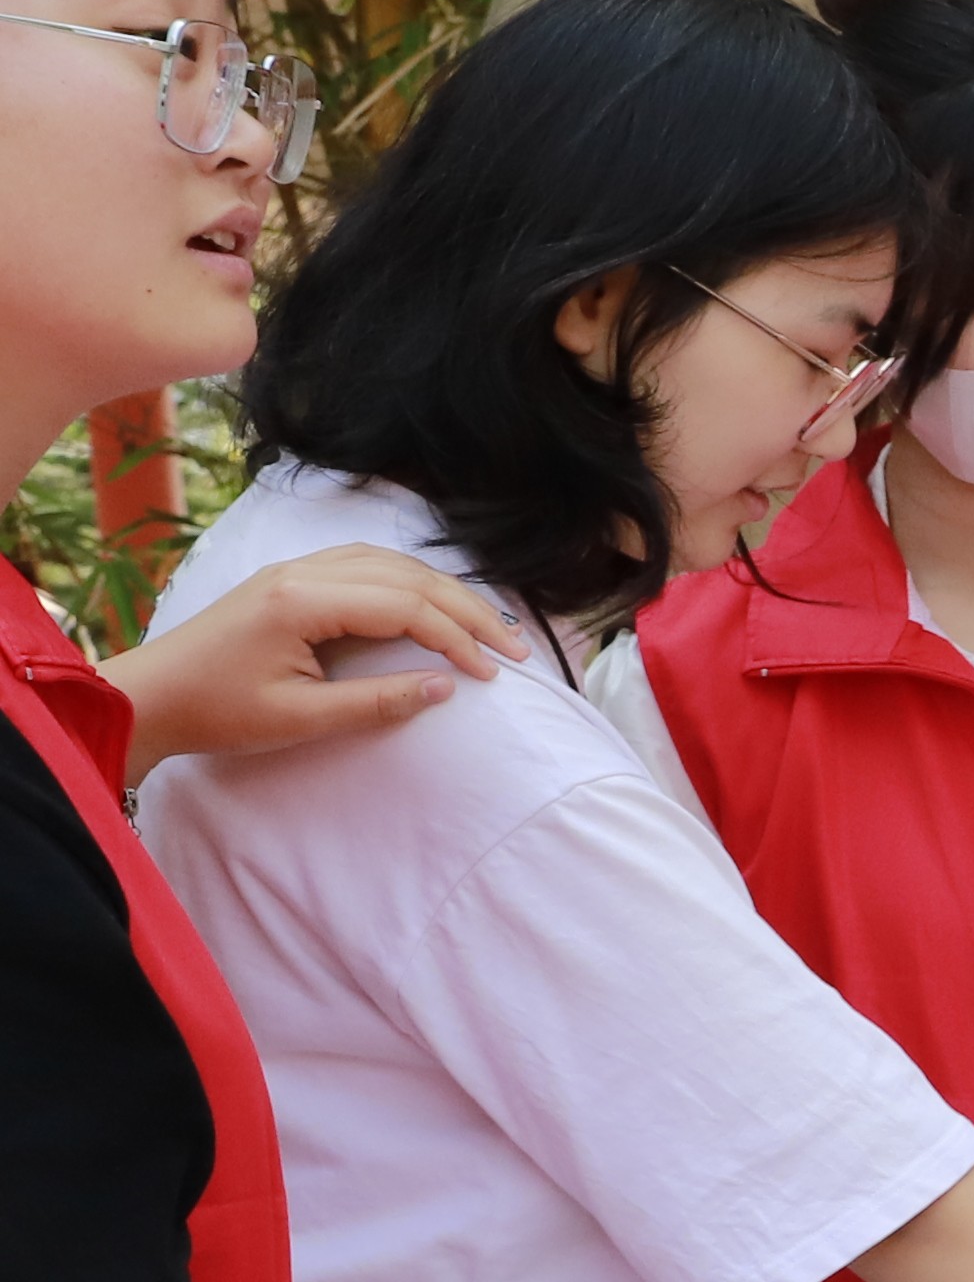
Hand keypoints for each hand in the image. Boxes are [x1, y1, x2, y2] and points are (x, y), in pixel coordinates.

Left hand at [107, 547, 535, 782]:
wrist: (150, 695)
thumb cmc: (217, 712)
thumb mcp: (301, 719)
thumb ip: (377, 702)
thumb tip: (446, 689)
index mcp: (301, 600)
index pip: (405, 606)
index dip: (457, 639)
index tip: (492, 676)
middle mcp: (301, 571)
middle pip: (408, 576)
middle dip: (469, 611)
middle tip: (515, 649)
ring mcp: (294, 570)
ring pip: (391, 563)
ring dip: (444, 592)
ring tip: (485, 626)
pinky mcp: (290, 580)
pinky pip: (365, 564)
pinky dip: (410, 582)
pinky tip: (431, 603)